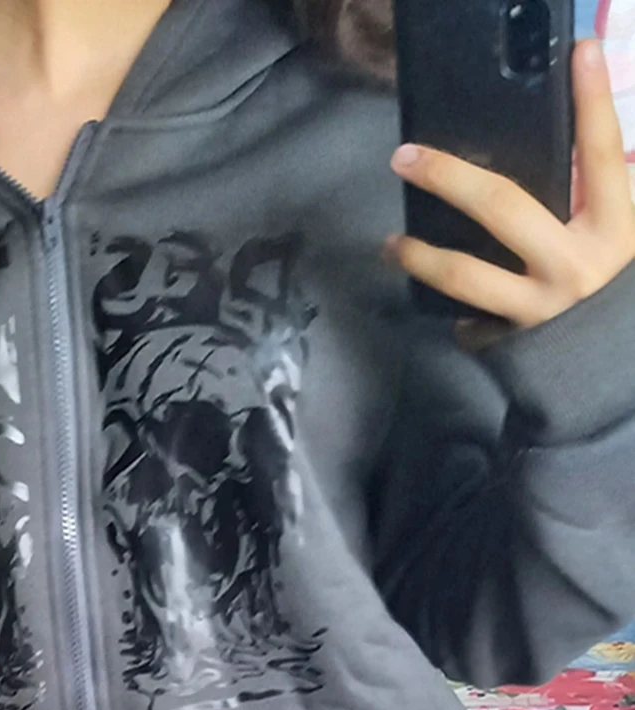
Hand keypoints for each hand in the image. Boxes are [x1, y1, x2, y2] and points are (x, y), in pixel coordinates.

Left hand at [385, 40, 634, 328]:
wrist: (612, 365)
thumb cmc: (607, 285)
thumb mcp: (607, 234)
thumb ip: (581, 198)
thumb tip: (545, 145)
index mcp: (613, 227)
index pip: (602, 153)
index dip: (593, 102)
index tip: (580, 52)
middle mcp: (577, 265)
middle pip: (504, 207)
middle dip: (449, 177)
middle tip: (405, 156)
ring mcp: (542, 308)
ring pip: (465, 275)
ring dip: (418, 256)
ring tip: (389, 244)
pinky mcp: (515, 340)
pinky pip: (469, 322)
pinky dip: (451, 313)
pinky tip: (433, 305)